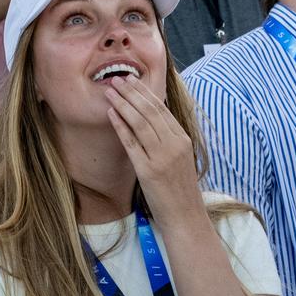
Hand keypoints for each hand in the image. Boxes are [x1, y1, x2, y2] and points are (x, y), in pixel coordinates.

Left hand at [102, 70, 203, 225]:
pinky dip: (120, 126)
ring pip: (140, 123)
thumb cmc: (180, 189)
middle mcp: (174, 145)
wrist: (185, 216)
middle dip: (132, 92)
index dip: (145, 92)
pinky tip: (111, 114)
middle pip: (150, 112)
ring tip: (110, 91)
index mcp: (183, 140)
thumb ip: (168, 140)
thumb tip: (152, 120)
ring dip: (123, 104)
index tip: (132, 79)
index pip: (162, 109)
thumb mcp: (180, 159)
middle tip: (116, 78)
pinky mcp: (148, 171)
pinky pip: (131, 143)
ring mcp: (161, 157)